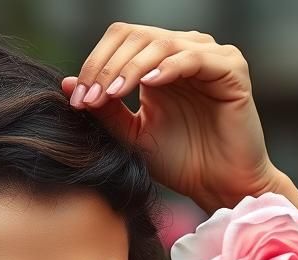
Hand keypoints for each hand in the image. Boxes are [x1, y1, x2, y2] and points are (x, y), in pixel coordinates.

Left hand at [61, 23, 279, 209]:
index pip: (120, 42)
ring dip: (130, 67)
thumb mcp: (133, 136)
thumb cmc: (180, 163)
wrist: (218, 186)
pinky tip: (149, 85)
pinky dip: (169, 68)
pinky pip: (194, 57)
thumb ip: (105, 110)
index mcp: (159, 63)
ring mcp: (208, 56)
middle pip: (135, 36)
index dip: (95, 65)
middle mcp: (183, 51)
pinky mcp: (230, 69)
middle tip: (90, 99)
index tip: (78, 101)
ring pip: (160, 43)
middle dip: (107, 67)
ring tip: (112, 94)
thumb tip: (66, 85)